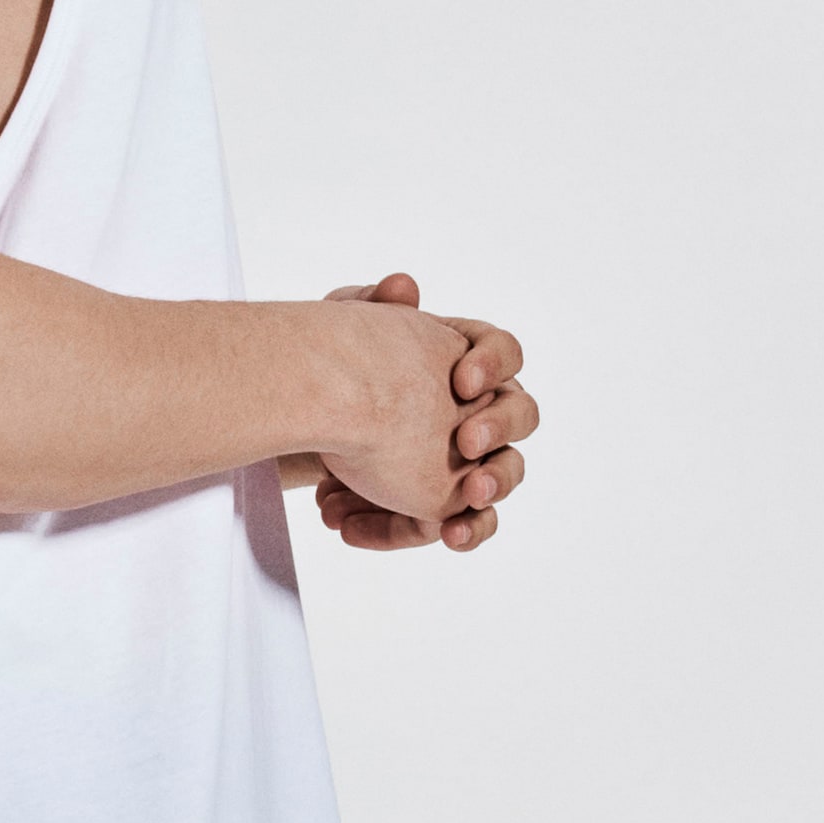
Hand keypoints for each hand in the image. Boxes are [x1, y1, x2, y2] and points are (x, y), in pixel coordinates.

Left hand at [312, 273, 536, 553]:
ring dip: (488, 492)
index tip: (460, 381)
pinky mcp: (446, 503)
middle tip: (466, 443)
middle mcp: (481, 409)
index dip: (492, 364)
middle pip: (519, 416)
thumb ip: (371, 305)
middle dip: (497, 429)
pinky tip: (443, 535)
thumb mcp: (342, 329)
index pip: (504, 352)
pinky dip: (461, 531)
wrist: (304, 419)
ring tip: (457, 508)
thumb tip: (402, 287)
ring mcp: (468, 459)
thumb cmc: (334, 368)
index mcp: (468, 360)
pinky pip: (471, 522)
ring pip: (503, 476)